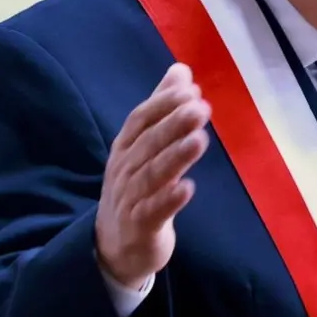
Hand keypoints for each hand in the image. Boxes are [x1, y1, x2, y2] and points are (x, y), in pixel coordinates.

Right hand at [95, 64, 209, 287]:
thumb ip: (162, 109)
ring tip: (200, 140)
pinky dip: (169, 200)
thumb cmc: (135, 188)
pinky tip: (189, 188)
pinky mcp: (141, 227)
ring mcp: (130, 199)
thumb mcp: (144, 147)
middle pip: (148, 144)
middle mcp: (124, 170)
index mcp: (125, 147)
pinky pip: (154, 212)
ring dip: (175, 157)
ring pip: (152, 175)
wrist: (115, 246)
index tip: (190, 90)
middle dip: (173, 124)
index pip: (140, 119)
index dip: (163, 104)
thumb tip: (181, 70)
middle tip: (201, 107)